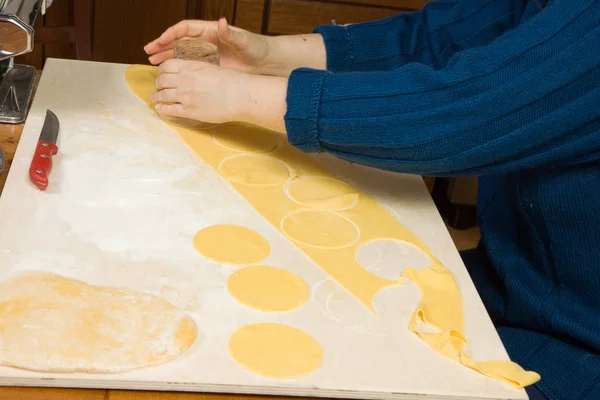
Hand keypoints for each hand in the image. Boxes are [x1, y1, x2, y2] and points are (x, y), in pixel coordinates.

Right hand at [144, 18, 269, 74]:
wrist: (265, 62)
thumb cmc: (256, 48)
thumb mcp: (244, 40)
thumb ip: (231, 33)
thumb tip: (222, 22)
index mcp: (211, 31)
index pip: (185, 29)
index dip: (171, 34)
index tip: (160, 41)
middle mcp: (206, 40)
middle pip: (179, 40)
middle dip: (163, 45)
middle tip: (148, 51)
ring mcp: (207, 53)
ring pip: (181, 53)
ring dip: (166, 56)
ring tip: (152, 62)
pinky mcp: (210, 65)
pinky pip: (190, 65)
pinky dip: (178, 68)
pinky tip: (168, 73)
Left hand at [151, 59, 287, 131]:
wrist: (239, 95)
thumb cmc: (231, 80)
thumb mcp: (211, 67)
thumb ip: (196, 69)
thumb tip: (190, 73)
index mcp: (189, 67)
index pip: (166, 66)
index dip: (162, 70)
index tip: (163, 73)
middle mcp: (183, 80)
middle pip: (161, 80)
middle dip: (158, 83)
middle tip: (159, 86)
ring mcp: (185, 96)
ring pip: (162, 95)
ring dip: (157, 96)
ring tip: (155, 98)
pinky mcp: (189, 111)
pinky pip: (169, 110)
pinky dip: (162, 109)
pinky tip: (159, 109)